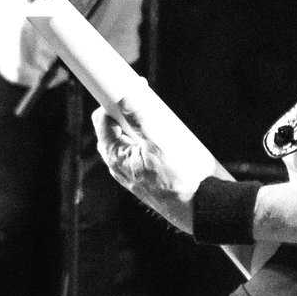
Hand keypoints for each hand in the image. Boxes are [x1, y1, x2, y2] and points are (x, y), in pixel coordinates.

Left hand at [93, 109, 197, 232]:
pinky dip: (146, 139)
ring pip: (127, 140)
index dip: (112, 102)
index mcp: (114, 155)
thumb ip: (140, 121)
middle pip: (113, 129)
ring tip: (157, 116)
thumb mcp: (158, 145)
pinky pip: (139, 151)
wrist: (195, 206)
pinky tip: (162, 135)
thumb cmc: (177, 179)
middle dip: (126, 112)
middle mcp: (117, 164)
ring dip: (138, 126)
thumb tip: (125, 99)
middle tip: (145, 99)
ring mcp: (129, 171)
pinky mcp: (142, 175)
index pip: (102, 121)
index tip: (127, 88)